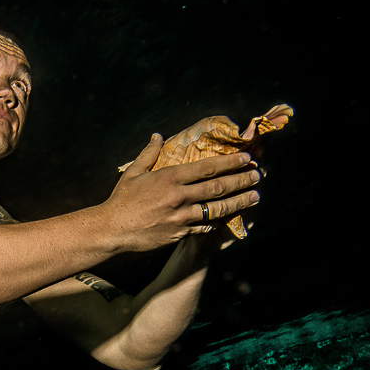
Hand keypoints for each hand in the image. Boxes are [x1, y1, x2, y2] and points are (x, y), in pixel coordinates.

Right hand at [104, 133, 260, 251]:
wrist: (112, 229)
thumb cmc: (121, 199)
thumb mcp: (133, 172)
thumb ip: (149, 153)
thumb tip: (157, 136)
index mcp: (170, 177)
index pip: (207, 168)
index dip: (230, 163)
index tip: (245, 159)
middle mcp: (179, 196)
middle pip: (218, 188)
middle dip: (241, 181)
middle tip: (257, 176)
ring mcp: (181, 216)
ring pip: (217, 208)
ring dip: (239, 202)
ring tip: (254, 197)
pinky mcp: (180, 232)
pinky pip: (205, 227)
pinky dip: (218, 222)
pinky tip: (229, 218)